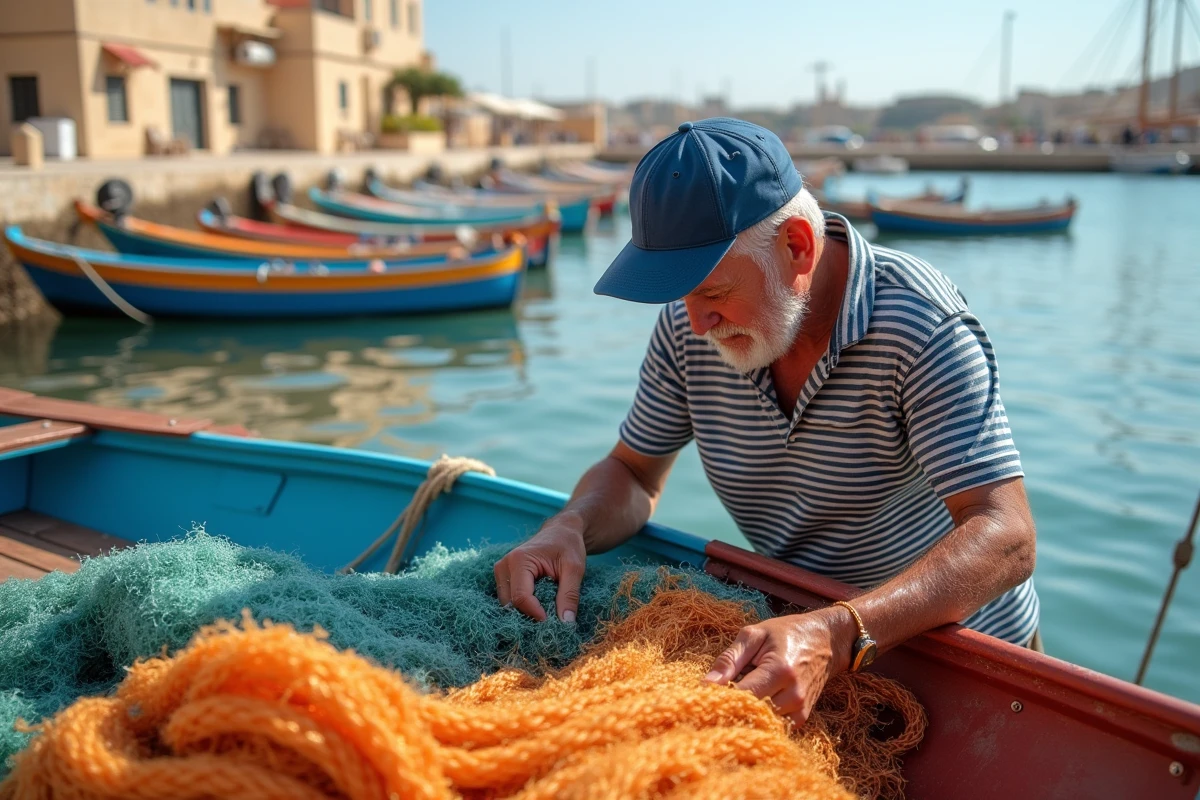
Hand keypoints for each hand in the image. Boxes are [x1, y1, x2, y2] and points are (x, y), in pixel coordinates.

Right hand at [493, 511, 587, 622]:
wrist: (560, 532)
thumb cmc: (568, 546)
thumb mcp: (575, 569)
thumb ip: (570, 595)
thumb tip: (566, 624)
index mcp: (519, 560)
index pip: (521, 597)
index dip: (536, 614)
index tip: (553, 622)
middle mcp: (504, 566)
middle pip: (511, 604)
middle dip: (530, 615)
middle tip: (552, 619)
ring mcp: (501, 572)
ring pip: (508, 605)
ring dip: (526, 612)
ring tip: (547, 610)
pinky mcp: (503, 578)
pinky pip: (509, 600)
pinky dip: (523, 607)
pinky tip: (539, 605)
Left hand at [703, 608, 855, 723]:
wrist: (827, 641)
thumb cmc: (787, 633)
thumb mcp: (755, 635)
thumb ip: (729, 659)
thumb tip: (705, 684)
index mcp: (780, 670)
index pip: (741, 696)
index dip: (719, 697)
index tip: (703, 694)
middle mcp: (793, 695)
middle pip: (750, 714)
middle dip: (729, 707)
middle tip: (716, 697)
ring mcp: (800, 710)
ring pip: (760, 724)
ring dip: (744, 714)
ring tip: (736, 696)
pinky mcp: (802, 719)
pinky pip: (773, 727)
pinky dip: (759, 719)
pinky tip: (752, 704)